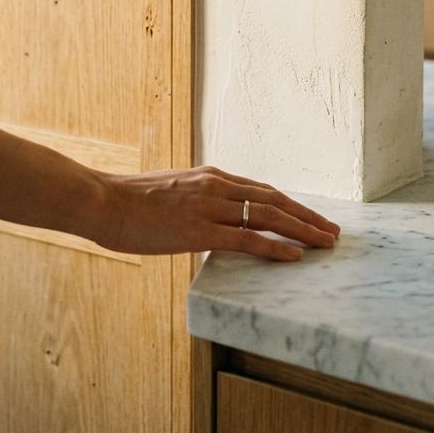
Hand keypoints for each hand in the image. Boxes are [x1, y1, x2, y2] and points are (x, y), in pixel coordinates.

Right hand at [88, 165, 340, 260]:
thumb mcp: (169, 194)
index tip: (311, 216)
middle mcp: (216, 185)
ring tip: (326, 242)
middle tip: (332, 231)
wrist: (101, 200)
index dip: (291, 203)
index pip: (262, 189)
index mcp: (210, 176)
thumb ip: (194, 203)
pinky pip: (246, 239)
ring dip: (302, 229)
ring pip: (268, 215)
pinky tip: (295, 256)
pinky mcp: (198, 229)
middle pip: (274, 199)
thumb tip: (208, 221)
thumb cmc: (128, 202)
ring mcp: (209, 206)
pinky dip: (274, 246)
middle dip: (307, 215)